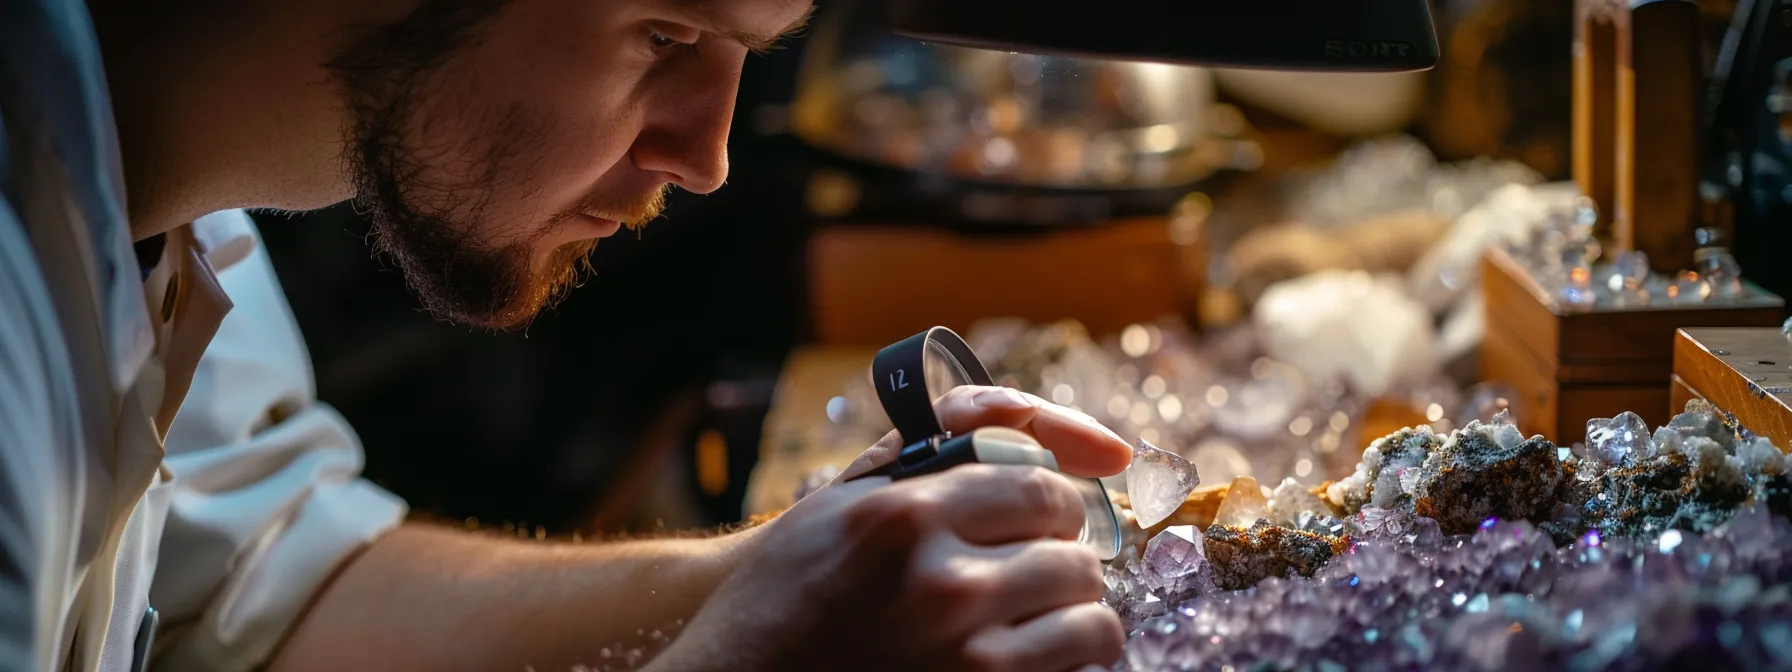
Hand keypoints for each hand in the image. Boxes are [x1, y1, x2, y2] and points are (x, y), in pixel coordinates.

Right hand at [650, 387, 1130, 670]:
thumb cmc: (784, 590)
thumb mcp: (839, 500)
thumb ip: (926, 458)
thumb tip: (1035, 436)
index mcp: (908, 517)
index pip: (1040, 488)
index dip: (1053, 504)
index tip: (1045, 520)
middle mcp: (943, 583)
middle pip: (1071, 556)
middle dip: (1065, 562)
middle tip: (1041, 574)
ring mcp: (965, 654)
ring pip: (1086, 620)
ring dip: (1074, 619)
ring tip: (1042, 622)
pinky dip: (1067, 667)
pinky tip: (1034, 660)